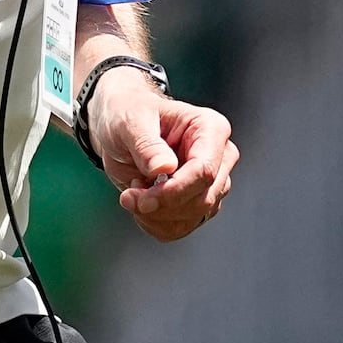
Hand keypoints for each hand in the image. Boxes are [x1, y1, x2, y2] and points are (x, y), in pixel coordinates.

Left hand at [87, 73, 238, 240]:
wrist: (122, 128)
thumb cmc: (129, 115)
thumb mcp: (130, 123)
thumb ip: (147, 145)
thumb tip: (165, 167)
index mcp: (211, 128)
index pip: (205, 170)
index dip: (174, 190)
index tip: (142, 198)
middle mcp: (220, 156)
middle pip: (203, 198)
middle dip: (161, 206)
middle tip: (128, 196)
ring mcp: (213, 182)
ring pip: (193, 217)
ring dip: (156, 216)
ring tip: (133, 193)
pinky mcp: (198, 202)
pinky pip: (182, 228)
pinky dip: (155, 224)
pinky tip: (141, 205)